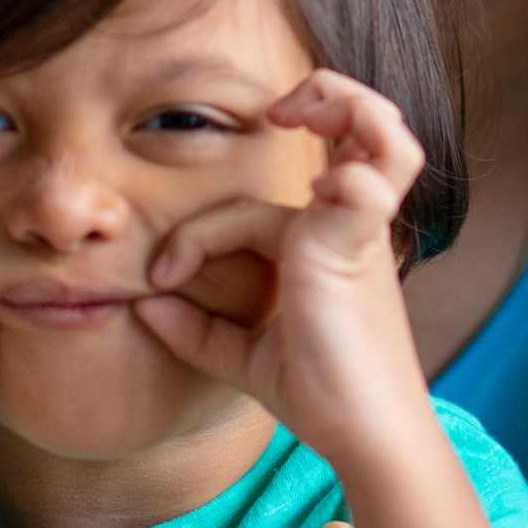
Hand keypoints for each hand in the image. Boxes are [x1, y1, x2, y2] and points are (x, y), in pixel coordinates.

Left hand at [135, 72, 429, 467]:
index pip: (264, 205)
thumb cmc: (322, 394)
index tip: (161, 277)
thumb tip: (141, 306)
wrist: (364, 432)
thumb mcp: (243, 357)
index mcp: (330, 244)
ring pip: (387, 137)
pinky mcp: (357, 246)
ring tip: (300, 111)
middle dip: (329, 95)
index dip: (200, 234)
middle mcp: (351, 228)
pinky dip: (341, 171)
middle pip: (373, 129)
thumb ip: (197, 331)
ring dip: (349, 106)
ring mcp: (360, 232)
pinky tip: (306, 191)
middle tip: (281, 111)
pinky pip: (363, 183)